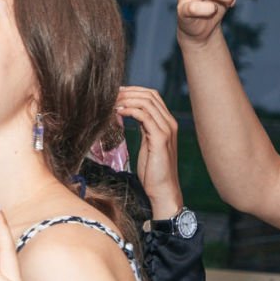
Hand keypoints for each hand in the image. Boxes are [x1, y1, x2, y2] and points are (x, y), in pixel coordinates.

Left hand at [115, 86, 182, 220]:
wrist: (162, 188)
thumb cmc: (152, 169)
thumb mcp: (147, 143)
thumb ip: (143, 128)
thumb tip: (128, 114)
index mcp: (166, 122)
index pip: (152, 96)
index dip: (133, 91)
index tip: (115, 93)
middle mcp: (169, 123)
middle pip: (150, 95)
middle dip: (128, 92)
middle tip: (110, 95)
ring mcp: (167, 130)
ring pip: (147, 103)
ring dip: (126, 100)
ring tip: (111, 103)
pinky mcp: (161, 139)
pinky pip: (145, 116)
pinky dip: (130, 110)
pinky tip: (117, 112)